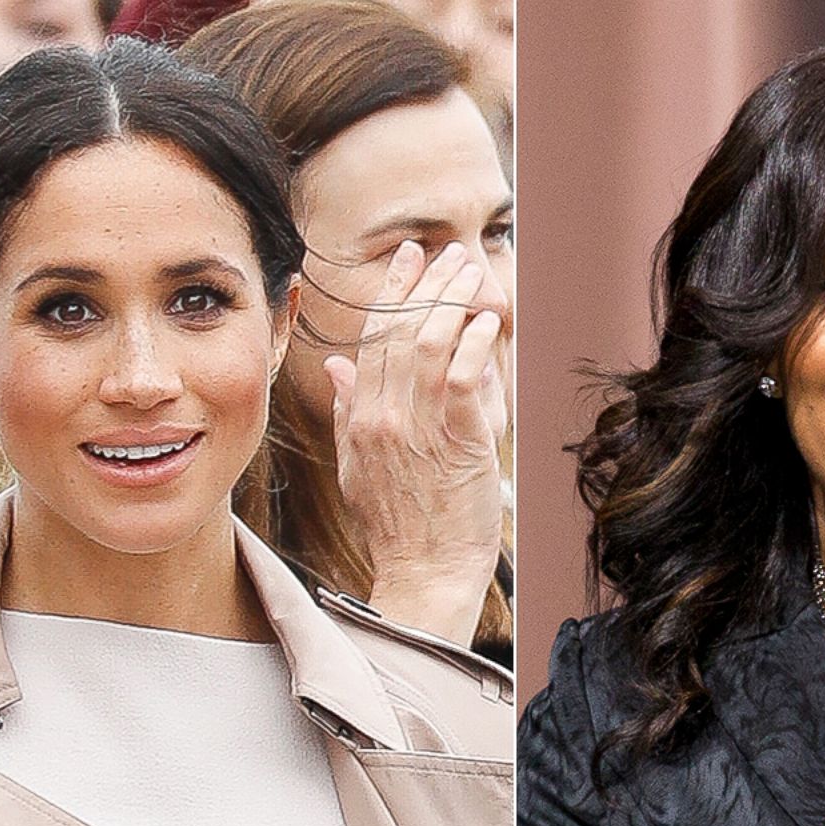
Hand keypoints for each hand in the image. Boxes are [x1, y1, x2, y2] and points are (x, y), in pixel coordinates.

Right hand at [325, 240, 506, 645]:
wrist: (424, 572)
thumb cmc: (399, 525)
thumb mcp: (356, 466)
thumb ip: (348, 410)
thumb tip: (339, 367)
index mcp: (359, 417)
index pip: (372, 338)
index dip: (390, 292)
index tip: (407, 258)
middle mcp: (381, 416)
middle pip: (399, 330)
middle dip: (424, 283)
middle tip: (447, 252)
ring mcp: (416, 427)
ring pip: (427, 343)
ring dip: (450, 301)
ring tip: (471, 274)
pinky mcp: (456, 440)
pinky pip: (460, 376)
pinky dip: (473, 343)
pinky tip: (486, 322)